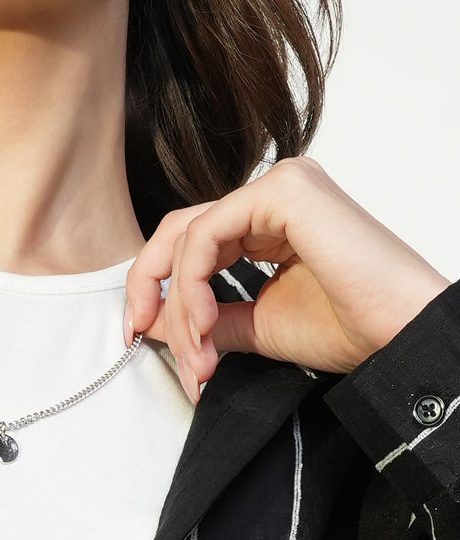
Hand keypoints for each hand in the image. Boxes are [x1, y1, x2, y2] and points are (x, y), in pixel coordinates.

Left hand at [123, 157, 451, 403]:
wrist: (400, 336)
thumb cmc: (352, 328)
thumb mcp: (257, 325)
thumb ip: (208, 317)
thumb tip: (153, 322)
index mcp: (270, 221)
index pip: (191, 242)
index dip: (155, 286)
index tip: (139, 332)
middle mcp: (273, 196)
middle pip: (179, 233)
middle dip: (153, 292)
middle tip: (142, 337)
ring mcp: (280, 187)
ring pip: (188, 238)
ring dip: (179, 305)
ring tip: (196, 352)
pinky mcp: (284, 192)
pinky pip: (205, 234)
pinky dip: (191, 284)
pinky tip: (206, 322)